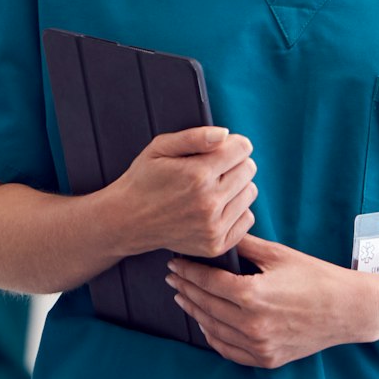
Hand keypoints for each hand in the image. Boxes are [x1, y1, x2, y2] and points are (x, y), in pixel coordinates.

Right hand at [107, 126, 256, 258]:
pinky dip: (236, 210)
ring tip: (212, 187)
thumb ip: (194, 136)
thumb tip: (225, 134)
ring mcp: (213, 226)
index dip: (233, 143)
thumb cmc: (143, 180)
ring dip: (237, 186)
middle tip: (213, 168)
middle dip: (235, 163)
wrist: (128, 220)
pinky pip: (247, 218)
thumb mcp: (160, 148)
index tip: (221, 147)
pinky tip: (216, 206)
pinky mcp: (216, 244)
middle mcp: (209, 202)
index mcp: (197, 174)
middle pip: (249, 169)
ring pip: (250, 192)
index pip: (242, 148)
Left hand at [167, 234, 372, 368]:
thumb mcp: (278, 254)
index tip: (174, 263)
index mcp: (253, 295)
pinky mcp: (267, 358)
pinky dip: (213, 337)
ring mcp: (259, 345)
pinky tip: (206, 324)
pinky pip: (230, 350)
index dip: (187, 272)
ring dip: (195, 312)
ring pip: (213, 329)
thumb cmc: (316, 277)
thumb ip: (244, 245)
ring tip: (183, 297)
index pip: (207, 283)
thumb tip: (218, 233)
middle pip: (206, 305)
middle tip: (172, 277)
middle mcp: (252, 324)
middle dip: (185, 289)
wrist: (347, 310)